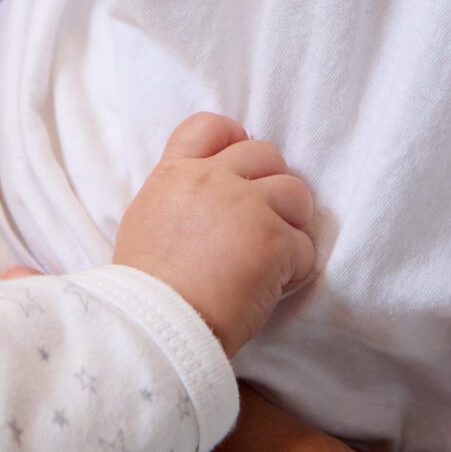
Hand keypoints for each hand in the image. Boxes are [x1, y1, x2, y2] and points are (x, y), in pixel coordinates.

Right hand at [113, 114, 319, 352]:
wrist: (157, 324)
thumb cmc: (146, 289)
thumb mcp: (146, 223)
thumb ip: (177, 199)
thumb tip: (198, 205)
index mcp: (176, 174)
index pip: (209, 127)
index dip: (233, 138)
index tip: (243, 166)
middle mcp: (212, 180)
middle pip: (264, 154)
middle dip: (272, 184)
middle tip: (263, 220)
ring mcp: (247, 207)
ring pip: (296, 192)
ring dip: (292, 222)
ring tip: (274, 254)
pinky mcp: (275, 241)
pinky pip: (304, 247)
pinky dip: (295, 269)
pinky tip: (273, 287)